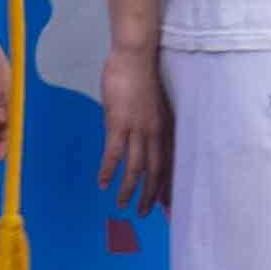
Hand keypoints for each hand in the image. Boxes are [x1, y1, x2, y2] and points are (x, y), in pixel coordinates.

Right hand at [99, 39, 175, 208]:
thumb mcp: (151, 105)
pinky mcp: (119, 122)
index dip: (166, 185)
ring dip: (129, 189)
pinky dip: (109, 170)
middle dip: (150, 195)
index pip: (168, 162)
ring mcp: (137, 127)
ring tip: (122, 205)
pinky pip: (114, 152)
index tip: (165, 204)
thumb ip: (147, 123)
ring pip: (136, 166)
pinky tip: (103, 183)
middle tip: (143, 213)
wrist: (136, 55)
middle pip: (156, 170)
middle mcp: (155, 131)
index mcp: (164, 127)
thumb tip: (138, 137)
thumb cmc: (141, 77)